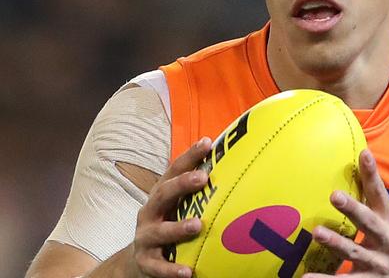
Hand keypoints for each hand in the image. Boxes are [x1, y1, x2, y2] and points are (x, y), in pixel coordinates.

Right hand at [127, 136, 211, 277]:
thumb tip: (233, 167)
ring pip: (160, 231)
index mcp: (160, 194)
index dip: (190, 156)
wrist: (137, 260)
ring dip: (177, 228)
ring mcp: (146, 237)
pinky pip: (158, 267)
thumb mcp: (177, 204)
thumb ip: (196, 190)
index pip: (174, 170)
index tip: (207, 143)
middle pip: (163, 193)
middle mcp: (150, 212)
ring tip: (197, 225)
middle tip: (203, 178)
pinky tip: (188, 272)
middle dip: (182, 184)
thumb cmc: (167, 223)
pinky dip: (171, 270)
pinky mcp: (145, 262)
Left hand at [303, 149, 388, 277]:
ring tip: (316, 233)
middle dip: (353, 209)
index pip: (379, 194)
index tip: (363, 155)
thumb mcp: (387, 217)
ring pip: (354, 253)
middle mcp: (385, 241)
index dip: (372, 175)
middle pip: (369, 223)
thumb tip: (362, 153)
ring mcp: (376, 264)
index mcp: (388, 220)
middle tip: (334, 195)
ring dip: (336, 243)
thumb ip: (372, 191)